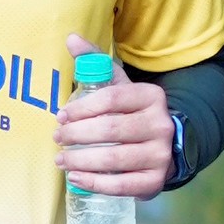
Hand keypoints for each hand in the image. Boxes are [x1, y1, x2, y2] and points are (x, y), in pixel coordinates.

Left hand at [56, 33, 172, 202]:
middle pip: (111, 130)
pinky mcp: (156, 180)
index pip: (112, 98)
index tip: (60, 116)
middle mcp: (160, 124)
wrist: (166, 145)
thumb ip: (95, 63)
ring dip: (80, 160)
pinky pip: (122, 185)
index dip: (81, 108)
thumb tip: (71, 38)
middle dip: (76, 135)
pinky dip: (94, 183)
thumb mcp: (119, 87)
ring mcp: (161, 155)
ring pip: (114, 159)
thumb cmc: (132, 113)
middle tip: (57, 137)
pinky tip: (75, 177)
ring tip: (60, 159)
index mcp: (151, 96)